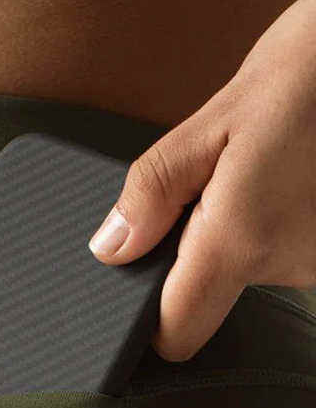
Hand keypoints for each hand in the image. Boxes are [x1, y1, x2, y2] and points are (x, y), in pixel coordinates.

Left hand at [88, 0, 315, 361]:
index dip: (150, 325)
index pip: (178, 331)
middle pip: (206, 296)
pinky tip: (276, 185)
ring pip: (242, 272)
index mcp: (242, 239)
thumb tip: (111, 248)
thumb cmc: (304, 76)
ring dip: (230, 234)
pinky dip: (261, 229)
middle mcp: (287, 265)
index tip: (137, 297)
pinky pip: (274, 256)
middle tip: (206, 193)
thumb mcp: (209, 126)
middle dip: (189, 252)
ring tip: (252, 178)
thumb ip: (151, 194)